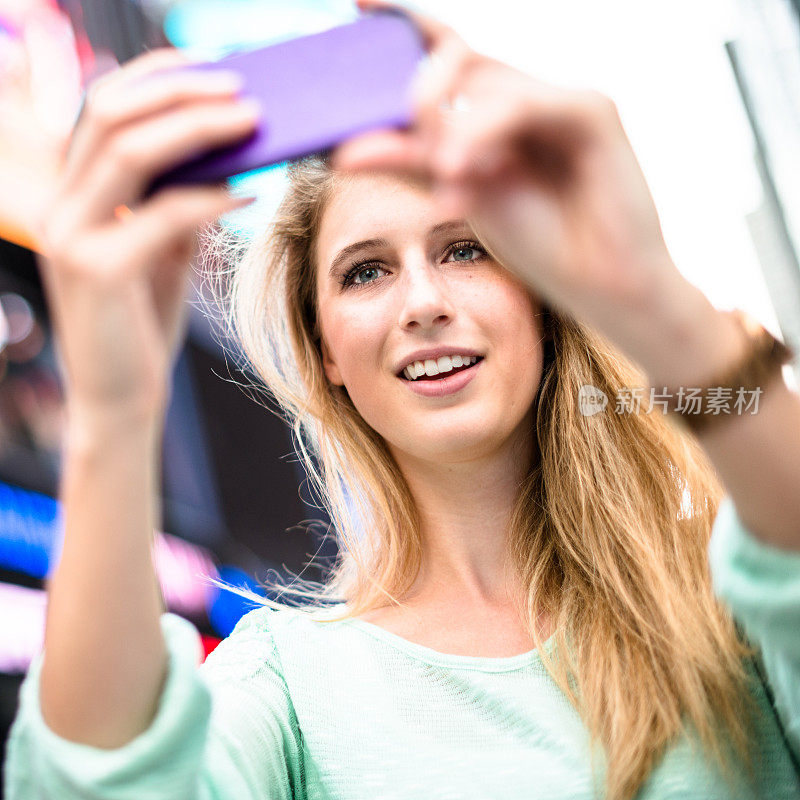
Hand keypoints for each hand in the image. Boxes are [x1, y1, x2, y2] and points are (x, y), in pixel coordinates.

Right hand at [39, 49, 257, 420]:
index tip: (212, 67)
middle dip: (180, 91)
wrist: (119, 399)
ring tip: (254, 123)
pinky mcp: (96, 272)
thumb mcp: (160, 252)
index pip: (101, 107)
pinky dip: (212, 196)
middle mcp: (59, 206)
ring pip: (130, 152)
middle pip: (111, 114)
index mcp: (70, 194)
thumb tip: (223, 157)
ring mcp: (70, 237)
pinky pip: (163, 215)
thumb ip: (175, 203)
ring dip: (199, 128)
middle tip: (242, 89)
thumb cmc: (142, 325)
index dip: (154, 75)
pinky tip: (250, 191)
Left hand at [334, 0, 682, 342]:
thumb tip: (344, 151)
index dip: (406, 24)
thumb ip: (409, 166)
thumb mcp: (461, 198)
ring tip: (449, 177)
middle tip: (413, 134)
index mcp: (497, 119)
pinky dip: (487, 133)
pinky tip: (465, 172)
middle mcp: (526, 101)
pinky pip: (522, 104)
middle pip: (459, 60)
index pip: (446, 57)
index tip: (359, 3)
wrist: (607, 290)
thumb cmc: (546, 247)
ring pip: (485, 82)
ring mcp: (560, 102)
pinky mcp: (592, 112)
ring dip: (453, 126)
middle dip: (423, 92)